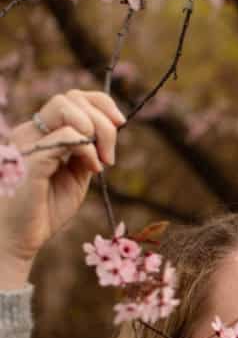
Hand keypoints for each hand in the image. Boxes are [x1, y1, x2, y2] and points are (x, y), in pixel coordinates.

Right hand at [0, 90, 124, 284]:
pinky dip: (87, 148)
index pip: (72, 98)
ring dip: (96, 130)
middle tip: (111, 155)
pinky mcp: (29, 159)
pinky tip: (93, 169)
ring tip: (103, 160)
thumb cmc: (43, 212)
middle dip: (104, 121)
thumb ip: (88, 153)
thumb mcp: (75, 178)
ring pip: (66, 108)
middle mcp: (31, 132)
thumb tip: (106, 133)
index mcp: (41, 133)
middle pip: (72, 98)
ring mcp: (27, 142)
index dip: (101, 104)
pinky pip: (65, 136)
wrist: (17, 239)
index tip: (120, 123)